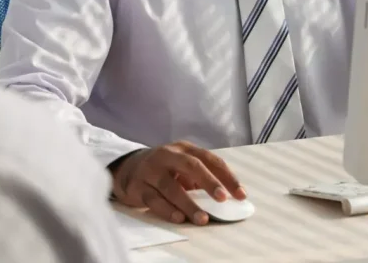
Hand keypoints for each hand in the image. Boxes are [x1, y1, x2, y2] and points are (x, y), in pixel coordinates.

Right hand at [110, 141, 246, 225]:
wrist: (127, 168)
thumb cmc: (163, 169)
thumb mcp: (182, 165)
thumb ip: (201, 176)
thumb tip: (228, 196)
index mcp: (183, 148)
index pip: (210, 159)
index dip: (227, 176)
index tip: (241, 194)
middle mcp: (167, 155)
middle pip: (191, 166)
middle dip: (209, 182)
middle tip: (222, 199)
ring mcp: (150, 170)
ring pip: (171, 187)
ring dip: (188, 204)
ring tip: (202, 218)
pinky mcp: (137, 186)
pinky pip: (154, 200)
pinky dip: (167, 210)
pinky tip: (179, 218)